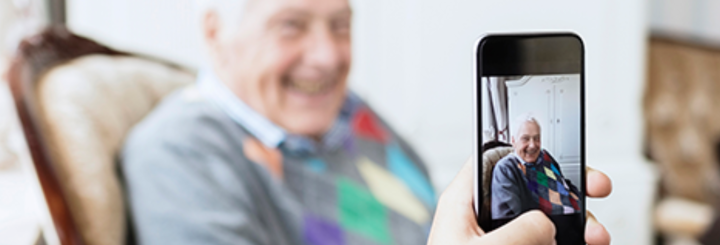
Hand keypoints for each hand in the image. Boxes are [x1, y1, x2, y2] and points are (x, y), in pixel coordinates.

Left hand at [427, 158, 611, 244]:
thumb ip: (520, 231)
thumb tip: (549, 224)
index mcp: (463, 203)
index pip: (492, 159)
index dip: (525, 149)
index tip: (559, 148)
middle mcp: (482, 218)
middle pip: (529, 188)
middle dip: (566, 188)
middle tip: (597, 187)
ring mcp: (498, 239)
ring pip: (543, 220)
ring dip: (576, 223)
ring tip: (598, 235)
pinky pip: (544, 243)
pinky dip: (568, 243)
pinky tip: (587, 244)